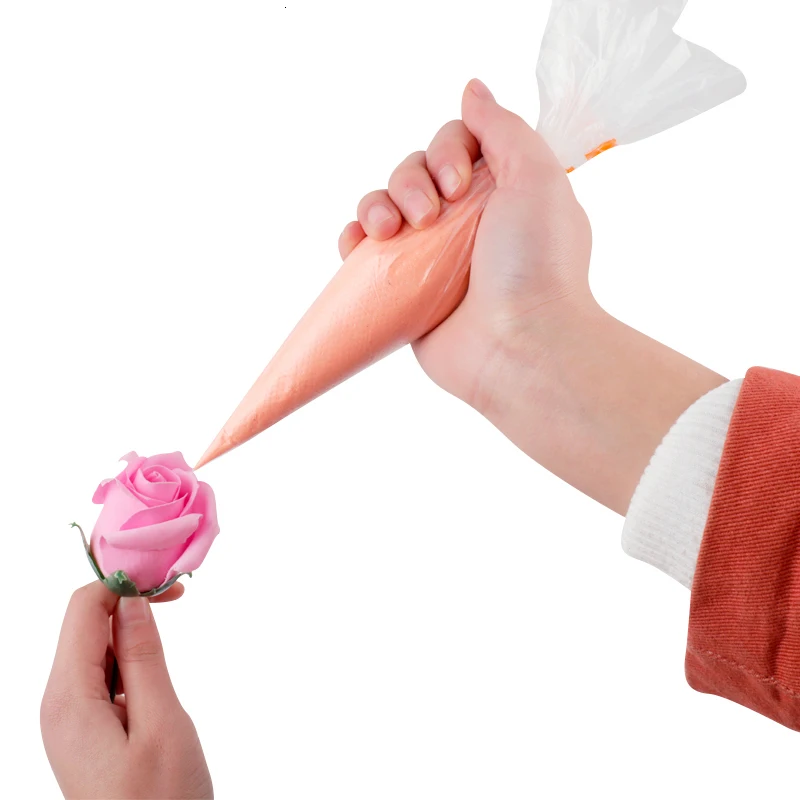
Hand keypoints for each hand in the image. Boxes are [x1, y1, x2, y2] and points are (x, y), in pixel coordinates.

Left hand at [41, 581, 212, 799]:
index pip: (82, 610)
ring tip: (170, 635)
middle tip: (180, 600)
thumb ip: (143, 656)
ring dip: (130, 633)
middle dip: (128, 605)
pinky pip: (100, 679)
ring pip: (94, 651)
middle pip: (84, 627)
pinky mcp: (84, 734)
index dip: (123, 584)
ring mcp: (68, 722)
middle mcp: (57, 706)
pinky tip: (154, 675)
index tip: (169, 583)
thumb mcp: (162, 721)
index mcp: (68, 699)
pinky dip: (129, 662)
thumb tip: (131, 602)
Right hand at [338, 78, 591, 415]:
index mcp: (498, 190)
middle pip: (413, 171)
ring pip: (384, 206)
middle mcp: (464, 220)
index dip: (446, 152)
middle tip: (428, 216)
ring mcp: (431, 256)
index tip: (459, 184)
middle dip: (411, 182)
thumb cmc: (535, 264)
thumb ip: (503, 127)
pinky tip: (359, 243)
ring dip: (377, 206)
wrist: (518, 345)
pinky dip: (353, 240)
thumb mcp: (536, 176)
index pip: (453, 144)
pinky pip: (365, 252)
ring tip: (390, 231)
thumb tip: (472, 89)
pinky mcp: (404, 289)